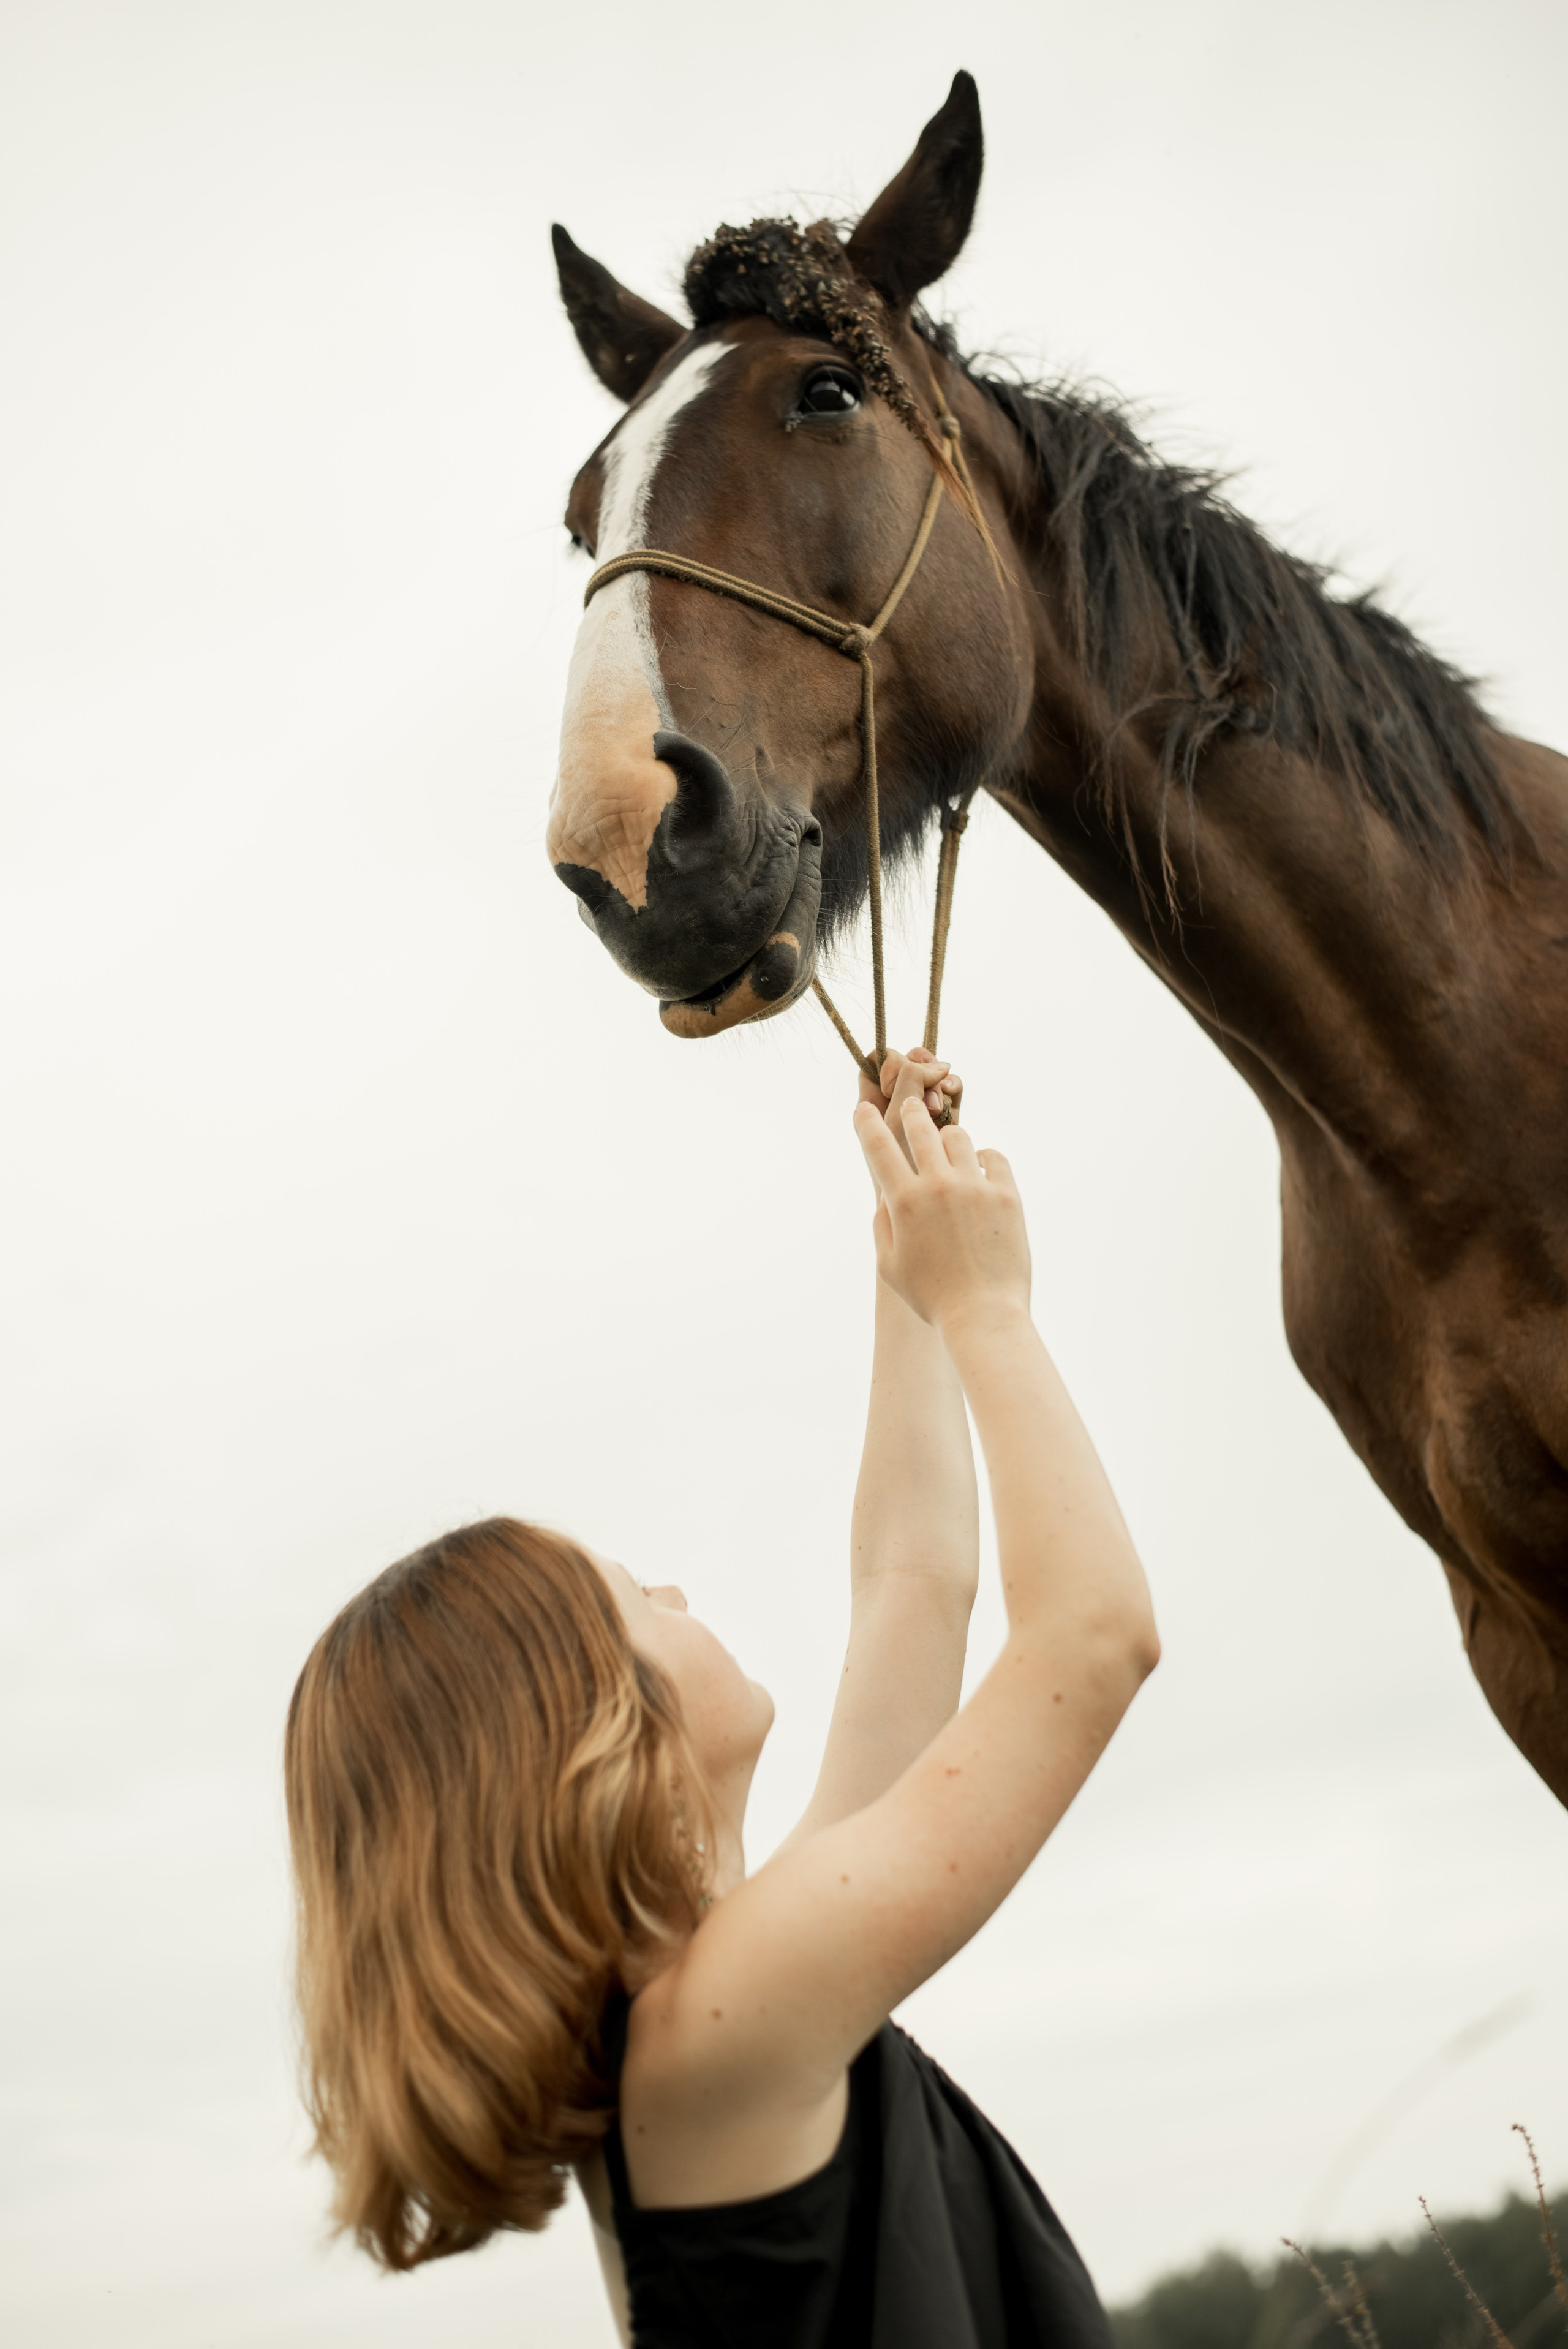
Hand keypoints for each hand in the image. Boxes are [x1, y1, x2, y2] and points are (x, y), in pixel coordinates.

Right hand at [852, 1095, 1030, 1332]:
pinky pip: (994, 1157)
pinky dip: (984, 1158)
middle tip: (910, 1107)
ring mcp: (976, 1187)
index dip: (867, 1123)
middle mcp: (939, 1186)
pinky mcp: (1007, 1195)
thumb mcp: (890, 1266)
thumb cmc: (932, 1297)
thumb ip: (882, 1225)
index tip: (863, 1109)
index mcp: (905, 1202)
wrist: (984, 1316)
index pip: (879, 1147)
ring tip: (947, 1150)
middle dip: (911, 1112)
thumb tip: (887, 1196)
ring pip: (958, 1137)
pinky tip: (979, 1169)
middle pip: (920, 1128)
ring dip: (948, 1139)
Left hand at [857, 1047, 961, 1176]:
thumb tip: (938, 1065)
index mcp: (870, 1107)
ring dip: (937, 1078)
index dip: (887, 1064)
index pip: (873, 1064)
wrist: (931, 1216)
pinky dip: (952, 1088)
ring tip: (938, 1105)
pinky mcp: (948, 1119)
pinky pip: (950, 1089)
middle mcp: (894, 1104)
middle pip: (907, 1062)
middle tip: (923, 1097)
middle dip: (920, 1067)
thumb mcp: (897, 1121)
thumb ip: (909, 1082)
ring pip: (931, 1073)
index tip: (894, 1087)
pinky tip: (951, 1099)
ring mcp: (921, 1111)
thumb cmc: (903, 1174)